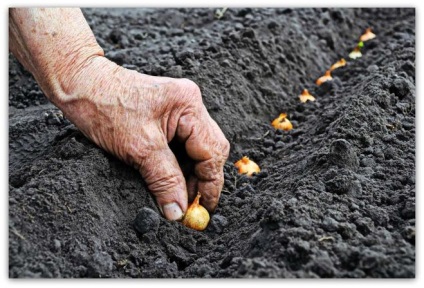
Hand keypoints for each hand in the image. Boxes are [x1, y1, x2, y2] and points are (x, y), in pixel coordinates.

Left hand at [57, 56, 229, 219]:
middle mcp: (190, 105)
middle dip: (201, 179)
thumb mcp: (138, 148)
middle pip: (209, 149)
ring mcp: (180, 109)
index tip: (204, 208)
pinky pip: (182, 145)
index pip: (213, 150)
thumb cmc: (105, 107)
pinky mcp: (168, 116)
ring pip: (196, 150)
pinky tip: (169, 179)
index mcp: (189, 105)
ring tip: (177, 195)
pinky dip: (178, 164)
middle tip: (188, 205)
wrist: (81, 85)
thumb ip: (164, 180)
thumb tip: (178, 211)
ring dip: (189, 174)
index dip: (211, 183)